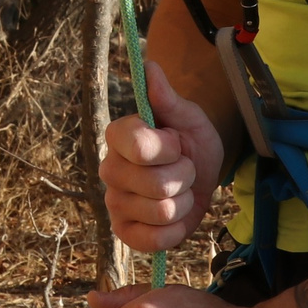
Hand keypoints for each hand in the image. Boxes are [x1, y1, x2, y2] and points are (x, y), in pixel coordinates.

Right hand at [99, 60, 223, 252]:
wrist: (199, 173)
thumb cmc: (191, 140)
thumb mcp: (188, 117)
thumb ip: (167, 97)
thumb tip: (150, 66)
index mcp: (118, 135)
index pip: (140, 147)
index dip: (170, 149)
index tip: (176, 142)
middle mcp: (108, 169)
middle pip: (157, 185)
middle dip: (184, 177)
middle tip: (184, 169)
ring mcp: (114, 203)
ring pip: (162, 212)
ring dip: (184, 202)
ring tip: (180, 190)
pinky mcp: (124, 233)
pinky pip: (156, 241)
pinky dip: (176, 230)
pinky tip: (175, 216)